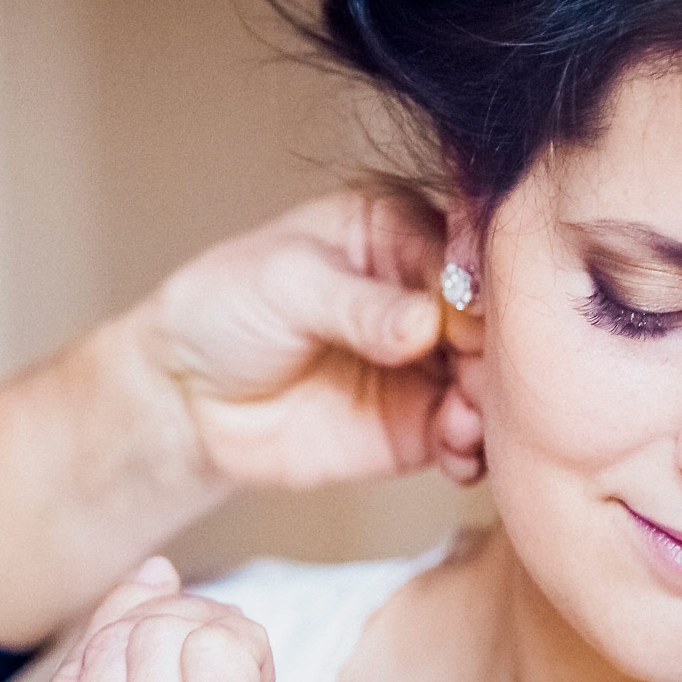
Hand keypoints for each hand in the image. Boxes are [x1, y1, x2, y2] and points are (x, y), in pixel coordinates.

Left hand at [0, 185, 485, 651]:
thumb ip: (359, 304)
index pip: (467, 248)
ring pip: (493, 381)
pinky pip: (468, 438)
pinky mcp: (421, 425)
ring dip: (494, 404)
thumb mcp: (286, 284)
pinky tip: (457, 451)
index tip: (472, 317)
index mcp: (399, 229)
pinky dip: (474, 449)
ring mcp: (429, 363)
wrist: (184, 397)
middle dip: (497, 352)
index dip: (480, 285)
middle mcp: (427, 293)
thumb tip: (426, 324)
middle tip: (479, 379)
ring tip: (464, 420)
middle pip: (495, 319)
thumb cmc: (224, 310)